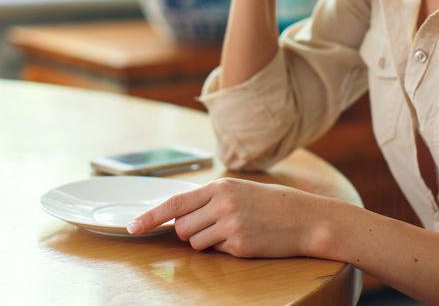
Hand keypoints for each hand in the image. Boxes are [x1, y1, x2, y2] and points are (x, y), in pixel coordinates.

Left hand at [127, 178, 329, 258]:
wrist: (305, 218)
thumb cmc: (271, 204)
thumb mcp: (239, 191)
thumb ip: (210, 200)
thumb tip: (179, 217)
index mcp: (220, 186)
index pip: (175, 202)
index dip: (151, 216)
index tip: (133, 226)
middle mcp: (222, 204)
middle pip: (182, 227)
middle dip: (189, 232)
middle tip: (212, 226)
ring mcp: (230, 225)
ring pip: (195, 243)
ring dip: (207, 242)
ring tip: (233, 231)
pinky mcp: (239, 245)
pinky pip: (217, 252)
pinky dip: (226, 249)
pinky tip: (247, 238)